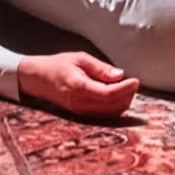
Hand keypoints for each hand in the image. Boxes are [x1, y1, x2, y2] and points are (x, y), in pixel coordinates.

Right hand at [17, 52, 138, 117]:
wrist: (39, 79)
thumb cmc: (59, 65)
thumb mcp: (80, 58)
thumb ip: (100, 68)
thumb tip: (120, 75)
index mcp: (78, 87)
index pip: (107, 94)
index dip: (125, 89)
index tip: (135, 80)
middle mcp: (79, 104)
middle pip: (112, 106)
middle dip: (127, 95)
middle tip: (131, 81)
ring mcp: (81, 112)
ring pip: (111, 113)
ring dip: (123, 101)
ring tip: (123, 86)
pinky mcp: (83, 116)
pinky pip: (105, 115)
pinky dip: (115, 106)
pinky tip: (116, 95)